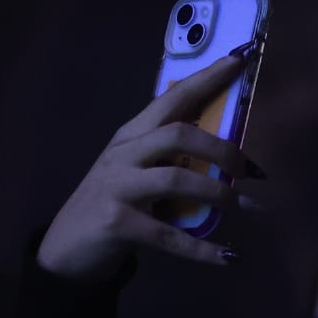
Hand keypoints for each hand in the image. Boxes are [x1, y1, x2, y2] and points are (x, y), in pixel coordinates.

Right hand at [36, 49, 263, 281]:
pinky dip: (203, 249)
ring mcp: (117, 187)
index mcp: (132, 136)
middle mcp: (123, 154)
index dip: (207, 79)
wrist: (65, 249)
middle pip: (178, 135)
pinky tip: (229, 257)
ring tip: (248, 208)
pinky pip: (169, 236)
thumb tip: (228, 153)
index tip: (241, 59)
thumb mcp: (137, 173)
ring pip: (176, 180)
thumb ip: (170, 159)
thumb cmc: (113, 206)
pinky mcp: (116, 223)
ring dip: (219, 194)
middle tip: (251, 172)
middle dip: (222, 149)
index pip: (172, 98)